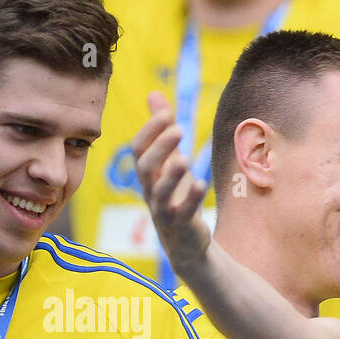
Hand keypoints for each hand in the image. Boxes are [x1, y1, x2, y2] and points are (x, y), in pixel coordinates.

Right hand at [130, 92, 210, 271]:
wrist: (186, 245)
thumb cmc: (176, 198)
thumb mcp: (169, 162)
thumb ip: (162, 131)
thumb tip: (154, 93)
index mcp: (147, 175)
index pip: (138, 149)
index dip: (150, 131)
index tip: (167, 113)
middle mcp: (151, 191)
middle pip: (145, 167)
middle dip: (159, 148)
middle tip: (179, 129)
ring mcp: (164, 210)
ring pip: (160, 192)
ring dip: (171, 175)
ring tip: (185, 159)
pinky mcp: (181, 226)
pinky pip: (183, 212)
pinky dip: (192, 198)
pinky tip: (201, 183)